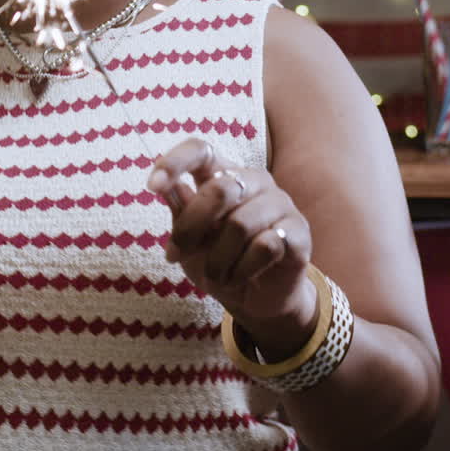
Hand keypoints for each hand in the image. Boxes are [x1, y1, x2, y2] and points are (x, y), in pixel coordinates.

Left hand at [148, 138, 317, 353]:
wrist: (257, 300)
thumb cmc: (220, 262)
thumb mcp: (190, 240)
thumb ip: (180, 211)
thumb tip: (162, 185)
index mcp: (224, 174)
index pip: (201, 150)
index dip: (175, 162)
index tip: (151, 187)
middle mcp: (254, 181)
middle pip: (219, 189)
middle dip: (191, 228)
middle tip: (176, 254)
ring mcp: (280, 203)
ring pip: (241, 224)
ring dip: (218, 259)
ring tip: (216, 276)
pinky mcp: (298, 231)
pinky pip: (265, 246)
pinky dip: (243, 270)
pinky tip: (240, 277)